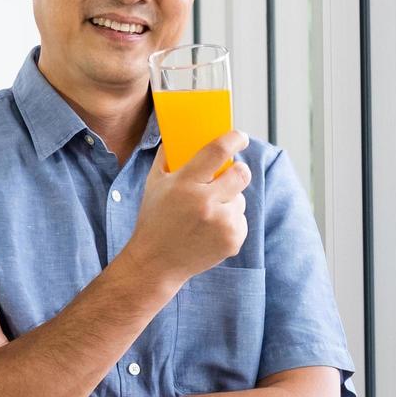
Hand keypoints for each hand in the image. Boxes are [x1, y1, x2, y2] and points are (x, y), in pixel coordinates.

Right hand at [128, 130, 251, 285]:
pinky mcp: (232, 240)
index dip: (233, 139)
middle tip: (230, 173)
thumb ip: (168, 156)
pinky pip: (241, 219)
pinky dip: (230, 221)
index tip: (239, 137)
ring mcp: (221, 224)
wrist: (156, 262)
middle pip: (241, 174)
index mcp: (185, 184)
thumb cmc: (154, 219)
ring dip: (229, 200)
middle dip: (238, 171)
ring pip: (240, 199)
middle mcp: (205, 203)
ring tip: (208, 212)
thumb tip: (181, 134)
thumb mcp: (154, 183)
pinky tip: (210, 229)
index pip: (217, 151)